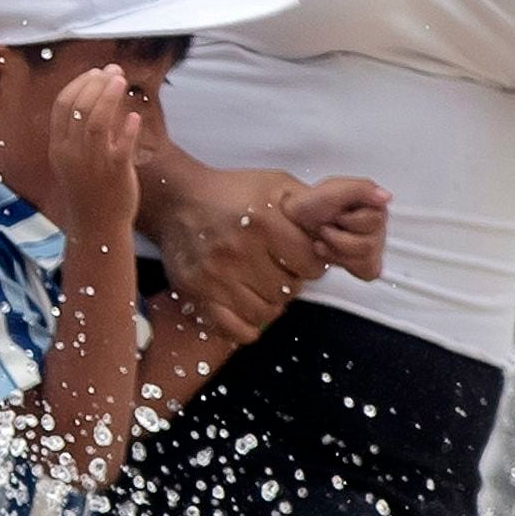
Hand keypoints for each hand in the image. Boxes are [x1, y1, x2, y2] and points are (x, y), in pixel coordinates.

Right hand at [49, 67, 145, 250]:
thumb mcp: (74, 160)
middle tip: (112, 72)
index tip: (96, 72)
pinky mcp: (115, 173)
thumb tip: (99, 95)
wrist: (97, 226)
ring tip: (120, 81)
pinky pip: (121, 146)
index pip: (63, 105)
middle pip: (79, 107)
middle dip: (96, 83)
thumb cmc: (88, 189)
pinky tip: (134, 117)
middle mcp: (71, 153)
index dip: (79, 83)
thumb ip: (81, 131)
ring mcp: (92, 163)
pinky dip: (127, 128)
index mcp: (59, 147)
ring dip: (109, 97)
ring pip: (96, 121)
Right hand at [150, 165, 332, 345]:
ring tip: (262, 285)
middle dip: (290, 282)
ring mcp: (216, 276)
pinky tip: (246, 306)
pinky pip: (234, 329)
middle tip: (279, 270)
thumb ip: (309, 205)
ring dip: (270, 304)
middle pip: (288, 291)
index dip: (312, 264)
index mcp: (263, 222)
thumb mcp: (275, 185)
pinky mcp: (197, 294)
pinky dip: (246, 325)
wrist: (177, 200)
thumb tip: (337, 226)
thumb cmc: (231, 192)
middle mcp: (239, 251)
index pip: (310, 265)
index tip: (302, 258)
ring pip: (265, 313)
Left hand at [285, 176, 391, 281]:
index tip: (338, 213)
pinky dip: (342, 263)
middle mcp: (378, 226)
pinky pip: (366, 272)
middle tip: (328, 227)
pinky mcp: (367, 263)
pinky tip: (333, 252)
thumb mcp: (334, 189)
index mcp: (375, 205)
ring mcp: (374, 246)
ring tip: (327, 239)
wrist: (296, 222)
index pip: (375, 222)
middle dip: (339, 238)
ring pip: (364, 259)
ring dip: (336, 250)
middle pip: (368, 244)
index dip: (349, 220)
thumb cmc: (313, 205)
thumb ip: (362, 189)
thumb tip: (386, 197)